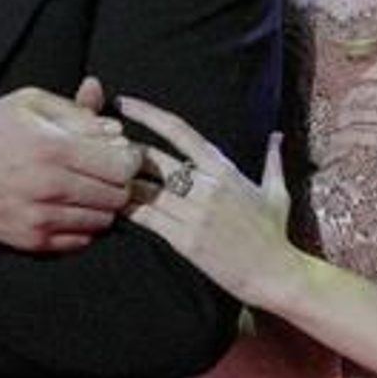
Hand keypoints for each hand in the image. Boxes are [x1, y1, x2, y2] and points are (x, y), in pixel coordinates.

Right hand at [0, 79, 141, 252]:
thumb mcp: (29, 103)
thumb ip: (77, 110)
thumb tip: (114, 124)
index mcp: (54, 150)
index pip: (122, 165)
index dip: (129, 157)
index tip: (121, 151)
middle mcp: (51, 188)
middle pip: (118, 196)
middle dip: (119, 181)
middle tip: (105, 169)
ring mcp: (41, 219)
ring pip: (103, 220)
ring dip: (102, 203)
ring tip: (85, 186)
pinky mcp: (31, 240)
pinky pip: (81, 239)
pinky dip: (83, 223)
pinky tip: (68, 205)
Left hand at [120, 96, 301, 310]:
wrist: (276, 275)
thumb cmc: (275, 234)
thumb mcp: (277, 191)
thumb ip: (272, 159)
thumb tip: (277, 135)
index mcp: (224, 169)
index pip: (179, 130)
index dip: (147, 113)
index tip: (124, 103)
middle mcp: (207, 187)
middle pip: (154, 159)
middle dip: (125, 150)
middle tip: (101, 143)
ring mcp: (195, 214)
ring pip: (146, 189)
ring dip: (121, 181)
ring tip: (99, 173)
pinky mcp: (186, 241)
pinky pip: (148, 219)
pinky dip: (128, 210)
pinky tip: (111, 205)